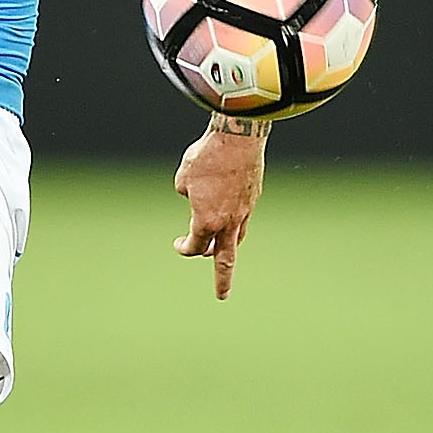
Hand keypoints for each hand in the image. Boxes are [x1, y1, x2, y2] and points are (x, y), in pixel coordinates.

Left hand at [172, 118, 265, 299]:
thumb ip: (186, 193)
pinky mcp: (254, 197)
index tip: (178, 244)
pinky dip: (235, 221)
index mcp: (206, 220)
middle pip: (225, 259)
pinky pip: (244, 217)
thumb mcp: (183, 177)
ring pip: (237, 238)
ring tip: (219, 250)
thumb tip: (194, 196)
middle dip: (222, 281)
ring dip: (227, 246)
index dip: (184, 248)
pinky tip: (229, 212)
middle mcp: (228, 221)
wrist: (238, 137)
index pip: (195, 246)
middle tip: (222, 296)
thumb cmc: (206, 157)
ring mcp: (245, 211)